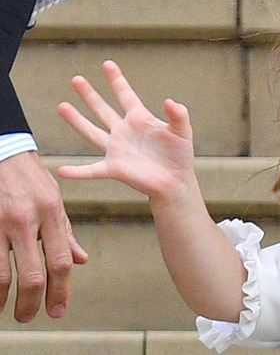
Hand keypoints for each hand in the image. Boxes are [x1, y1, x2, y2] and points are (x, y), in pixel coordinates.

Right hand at [0, 151, 87, 321]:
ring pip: (1, 273)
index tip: (57, 310)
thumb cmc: (30, 179)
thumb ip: (65, 232)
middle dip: (31, 302)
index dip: (60, 290)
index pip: (60, 261)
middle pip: (31, 274)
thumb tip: (81, 261)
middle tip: (29, 316)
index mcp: (51, 214)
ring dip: (3, 299)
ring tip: (5, 311)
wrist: (2, 152)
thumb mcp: (55, 200)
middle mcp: (26, 220)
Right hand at [58, 61, 196, 201]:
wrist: (176, 181)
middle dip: (90, 95)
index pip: (126, 95)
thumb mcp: (183, 131)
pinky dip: (77, 171)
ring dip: (76, 120)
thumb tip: (170, 101)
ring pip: (91, 132)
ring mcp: (117, 149)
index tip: (107, 64)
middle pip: (103, 110)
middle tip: (76, 79)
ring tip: (62, 106)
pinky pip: (92, 170)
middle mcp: (124, 131)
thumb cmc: (180, 155)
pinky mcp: (114, 168)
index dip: (117, 80)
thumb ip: (179, 115)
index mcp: (140, 119)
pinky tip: (63, 171)